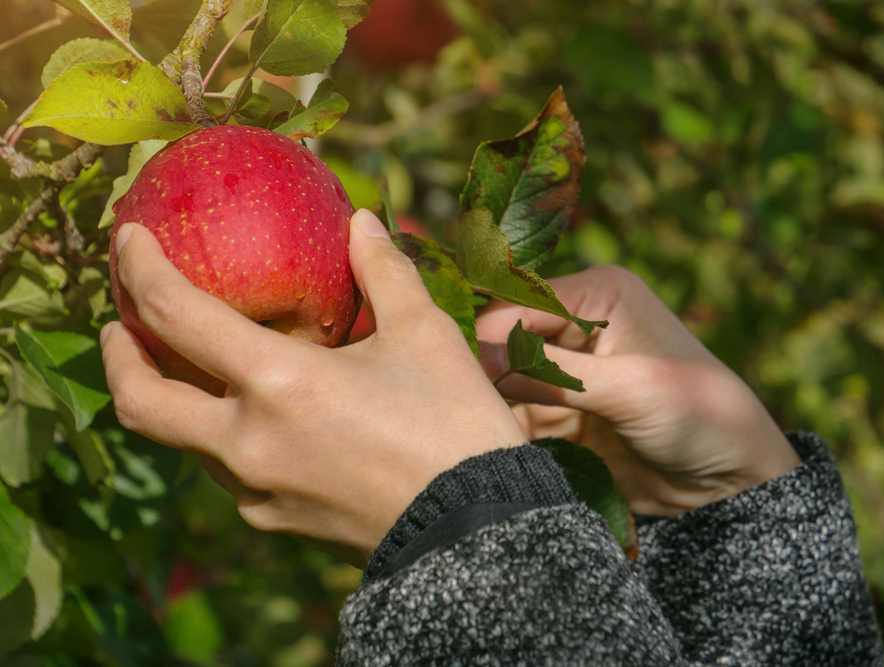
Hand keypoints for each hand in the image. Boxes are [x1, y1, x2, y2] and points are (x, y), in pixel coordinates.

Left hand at [101, 210, 525, 566]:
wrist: (479, 529)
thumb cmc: (455, 422)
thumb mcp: (426, 334)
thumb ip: (384, 271)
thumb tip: (362, 222)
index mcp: (279, 383)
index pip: (174, 315)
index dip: (140, 268)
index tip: (129, 238)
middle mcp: (248, 441)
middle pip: (140, 401)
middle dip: (117, 356)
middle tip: (120, 325)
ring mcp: (255, 489)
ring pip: (183, 441)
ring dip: (173, 398)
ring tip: (197, 369)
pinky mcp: (274, 520)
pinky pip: (228, 473)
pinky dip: (223, 436)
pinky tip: (260, 421)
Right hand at [476, 265, 800, 517]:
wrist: (730, 481)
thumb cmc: (698, 414)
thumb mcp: (628, 388)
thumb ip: (551, 373)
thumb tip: (475, 361)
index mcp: (598, 294)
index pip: (518, 304)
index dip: (483, 335)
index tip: (449, 367)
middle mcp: (574, 324)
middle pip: (501, 340)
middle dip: (478, 369)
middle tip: (446, 398)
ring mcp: (563, 371)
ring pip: (499, 381)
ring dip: (485, 402)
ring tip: (460, 424)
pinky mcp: (557, 413)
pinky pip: (512, 416)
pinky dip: (499, 429)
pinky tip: (480, 442)